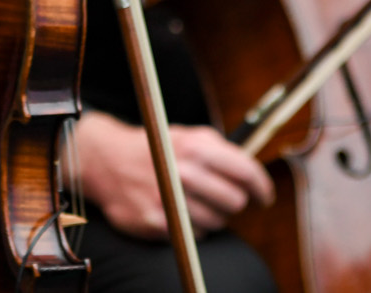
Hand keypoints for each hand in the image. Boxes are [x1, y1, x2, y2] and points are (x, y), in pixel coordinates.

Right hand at [74, 111, 275, 238]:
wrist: (106, 160)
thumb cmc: (156, 147)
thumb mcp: (187, 135)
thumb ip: (221, 151)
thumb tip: (252, 172)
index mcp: (196, 147)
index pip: (246, 172)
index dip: (262, 187)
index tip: (264, 197)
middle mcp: (184, 172)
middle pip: (235, 202)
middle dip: (234, 201)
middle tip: (223, 196)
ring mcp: (169, 199)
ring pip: (217, 221)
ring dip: (213, 214)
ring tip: (196, 201)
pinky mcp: (157, 222)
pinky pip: (194, 234)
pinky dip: (192, 226)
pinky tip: (179, 211)